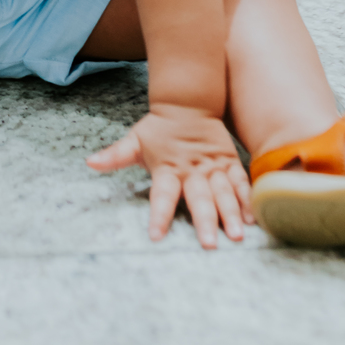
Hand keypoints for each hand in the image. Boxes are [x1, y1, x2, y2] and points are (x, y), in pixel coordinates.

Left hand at [87, 104, 251, 247]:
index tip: (156, 236)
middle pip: (199, 198)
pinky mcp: (229, 162)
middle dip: (205, 221)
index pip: (162, 195)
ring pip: (224, 192)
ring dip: (231, 214)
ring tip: (238, 235)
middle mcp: (192, 170)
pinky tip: (254, 218)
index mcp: (167, 168)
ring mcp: (213, 167)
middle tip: (209, 244)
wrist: (188, 101)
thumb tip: (90, 163)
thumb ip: (116, 156)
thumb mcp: (135, 140)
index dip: (159, 215)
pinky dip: (247, 199)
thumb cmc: (158, 129)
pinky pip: (240, 182)